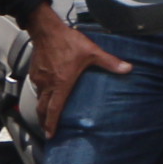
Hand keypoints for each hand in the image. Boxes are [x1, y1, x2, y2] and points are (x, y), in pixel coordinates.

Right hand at [25, 8, 128, 139]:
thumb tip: (127, 69)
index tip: (50, 134)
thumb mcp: (92, 52)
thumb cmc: (67, 40)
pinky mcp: (35, 71)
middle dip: (44, 121)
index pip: (54, 108)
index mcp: (62, 83)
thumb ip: (110, 62)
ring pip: (39, 98)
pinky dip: (41, 94)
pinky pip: (37, 87)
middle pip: (42, 108)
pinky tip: (46, 91)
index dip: (51, 123)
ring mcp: (40, 78)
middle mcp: (49, 83)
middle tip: (47, 129)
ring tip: (47, 113)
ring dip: (42, 107)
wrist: (47, 29)